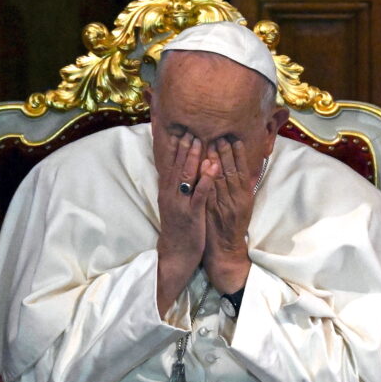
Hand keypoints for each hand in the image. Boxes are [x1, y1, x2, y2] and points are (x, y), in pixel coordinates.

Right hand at [156, 133, 218, 316]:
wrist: (176, 254)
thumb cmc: (179, 228)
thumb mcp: (176, 204)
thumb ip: (179, 187)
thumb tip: (182, 169)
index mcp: (167, 192)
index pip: (170, 164)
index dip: (175, 147)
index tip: (182, 129)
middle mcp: (171, 195)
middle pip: (176, 166)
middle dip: (184, 146)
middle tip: (190, 127)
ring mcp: (180, 205)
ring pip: (186, 177)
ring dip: (193, 158)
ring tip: (200, 140)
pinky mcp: (192, 215)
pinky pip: (199, 195)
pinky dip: (206, 180)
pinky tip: (212, 168)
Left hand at [203, 138, 253, 291]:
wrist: (226, 251)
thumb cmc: (231, 228)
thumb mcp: (238, 207)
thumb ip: (237, 190)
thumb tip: (234, 171)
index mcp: (245, 197)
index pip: (241, 171)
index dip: (237, 155)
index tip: (233, 140)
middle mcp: (237, 200)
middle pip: (231, 172)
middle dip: (226, 154)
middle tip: (221, 137)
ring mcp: (226, 206)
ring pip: (222, 181)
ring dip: (217, 162)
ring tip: (213, 146)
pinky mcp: (215, 213)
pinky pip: (211, 193)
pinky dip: (208, 180)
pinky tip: (205, 169)